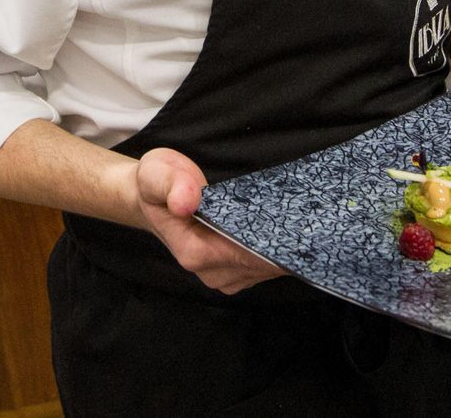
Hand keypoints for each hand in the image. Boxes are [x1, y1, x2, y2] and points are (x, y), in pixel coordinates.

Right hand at [134, 148, 284, 294]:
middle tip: (299, 210)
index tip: (291, 215)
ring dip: (282, 243)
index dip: (273, 236)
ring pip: (267, 266)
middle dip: (284, 238)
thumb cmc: (156, 185)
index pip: (249, 252)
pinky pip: (264, 266)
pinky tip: (281, 226)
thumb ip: (171, 184)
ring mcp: (224, 277)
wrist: (150, 199)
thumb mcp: (155, 173)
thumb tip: (186, 202)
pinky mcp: (234, 274)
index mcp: (196, 253)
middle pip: (264, 262)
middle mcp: (212, 272)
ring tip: (292, 214)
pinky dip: (275, 248)